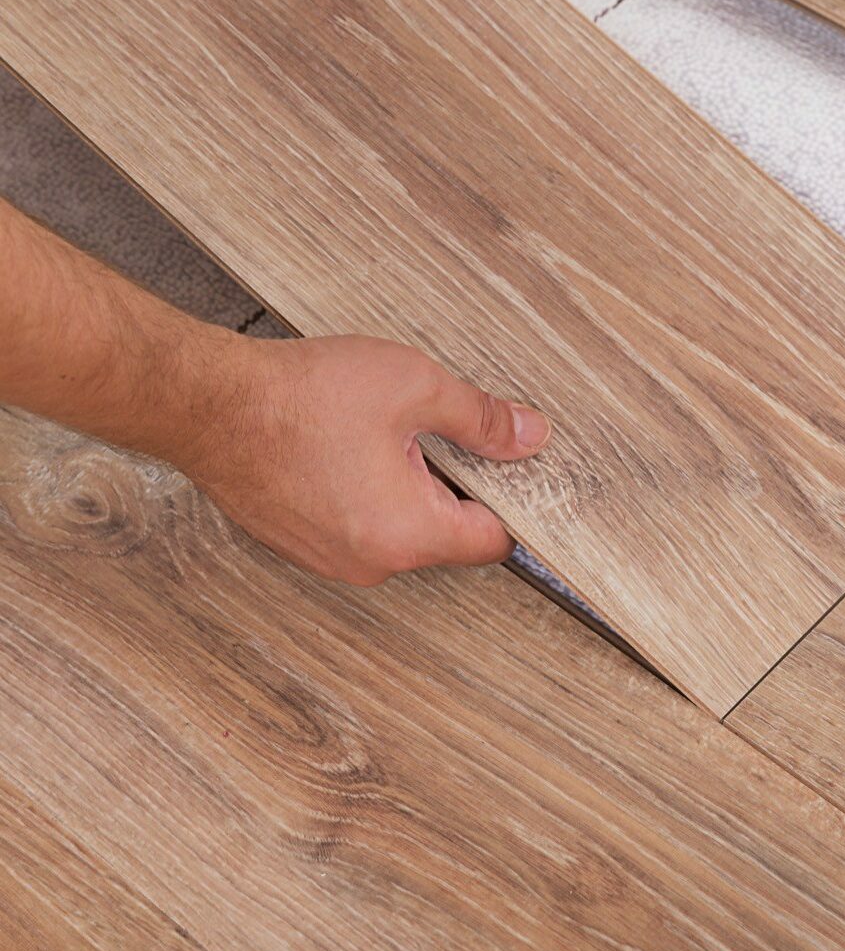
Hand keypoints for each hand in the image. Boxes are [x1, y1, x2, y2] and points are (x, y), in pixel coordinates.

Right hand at [185, 334, 551, 585]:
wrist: (208, 403)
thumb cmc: (301, 397)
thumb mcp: (415, 388)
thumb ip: (482, 418)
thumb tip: (529, 436)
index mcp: (407, 535)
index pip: (492, 542)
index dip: (509, 500)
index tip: (505, 467)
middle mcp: (370, 563)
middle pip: (445, 536)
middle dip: (452, 485)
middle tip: (431, 430)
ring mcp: (329, 559)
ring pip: (399, 530)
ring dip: (406, 488)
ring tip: (379, 434)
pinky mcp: (301, 543)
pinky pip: (358, 527)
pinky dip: (366, 494)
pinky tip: (347, 447)